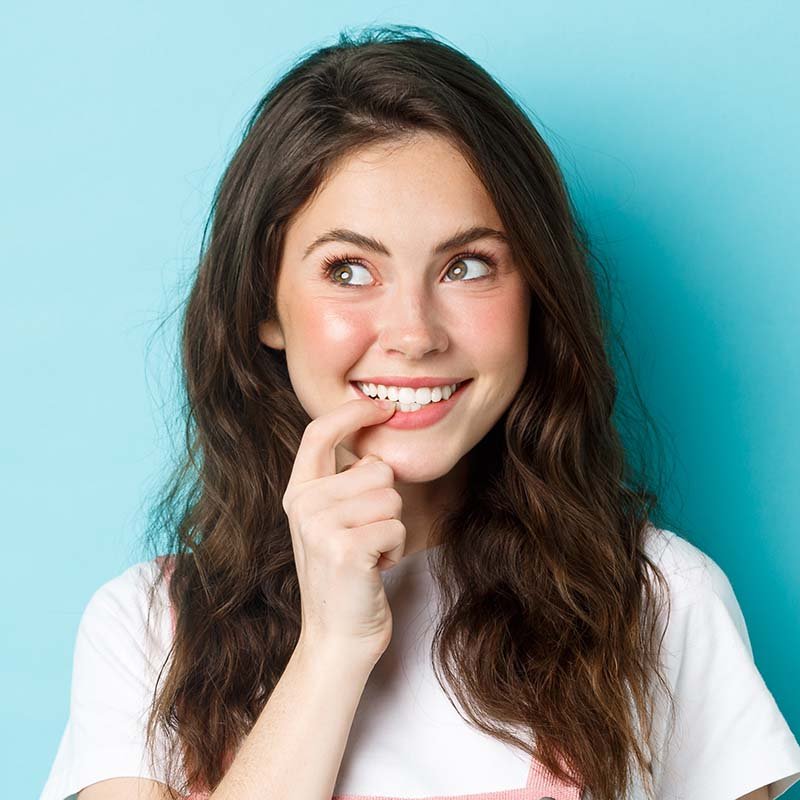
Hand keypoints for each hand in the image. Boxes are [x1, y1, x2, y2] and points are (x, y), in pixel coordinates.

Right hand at [282, 397, 403, 660]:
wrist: (337, 637)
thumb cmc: (345, 575)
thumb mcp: (330, 521)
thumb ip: (342, 483)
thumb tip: (373, 445)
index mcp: (298, 492)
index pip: (319, 432)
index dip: (352, 413)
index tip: (382, 408)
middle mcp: (303, 504)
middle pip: (376, 469)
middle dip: (387, 502)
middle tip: (367, 535)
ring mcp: (321, 527)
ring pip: (392, 498)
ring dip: (392, 528)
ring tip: (369, 553)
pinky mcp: (344, 550)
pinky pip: (397, 526)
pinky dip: (396, 549)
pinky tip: (376, 568)